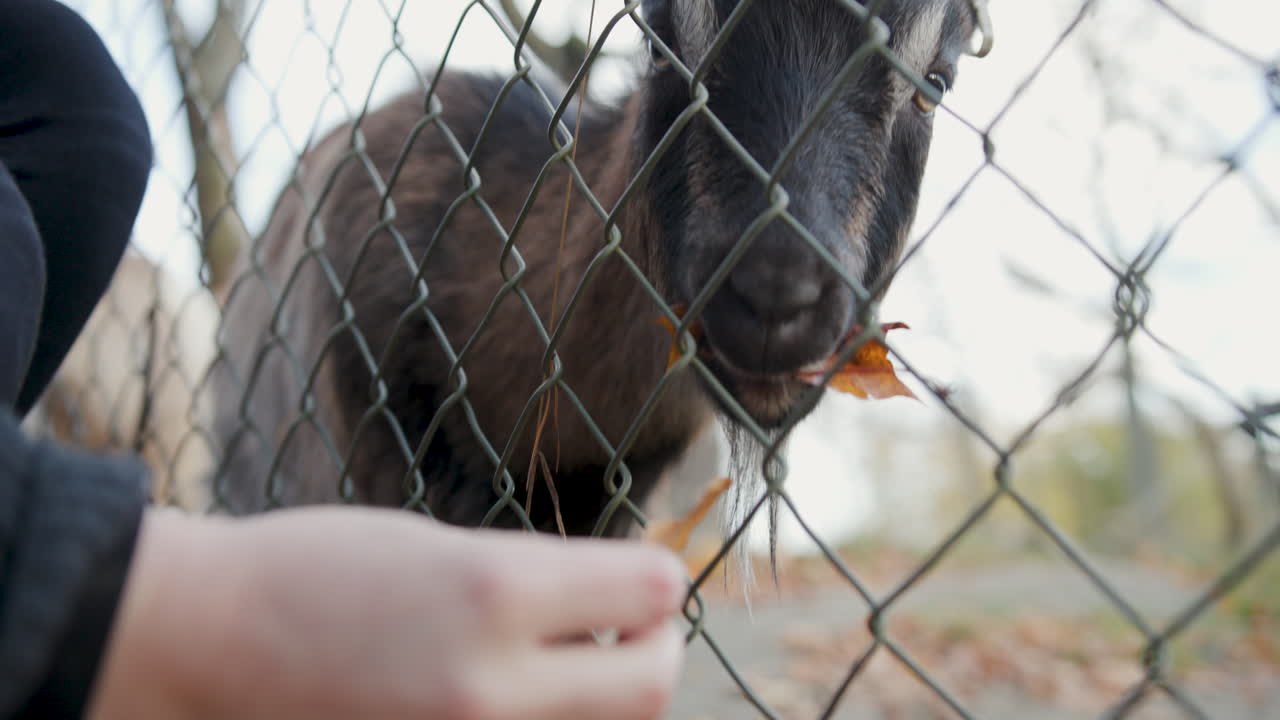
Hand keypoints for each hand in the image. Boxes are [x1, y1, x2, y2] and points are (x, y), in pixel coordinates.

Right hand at [88, 506, 687, 719]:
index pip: (651, 591)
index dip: (661, 578)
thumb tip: (617, 602)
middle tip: (639, 631)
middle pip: (651, 685)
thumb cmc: (316, 569)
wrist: (207, 641)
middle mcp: (492, 681)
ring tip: (573, 663)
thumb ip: (536, 579)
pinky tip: (517, 695)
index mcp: (493, 589)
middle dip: (659, 649)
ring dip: (609, 694)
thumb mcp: (439, 545)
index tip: (647, 577)